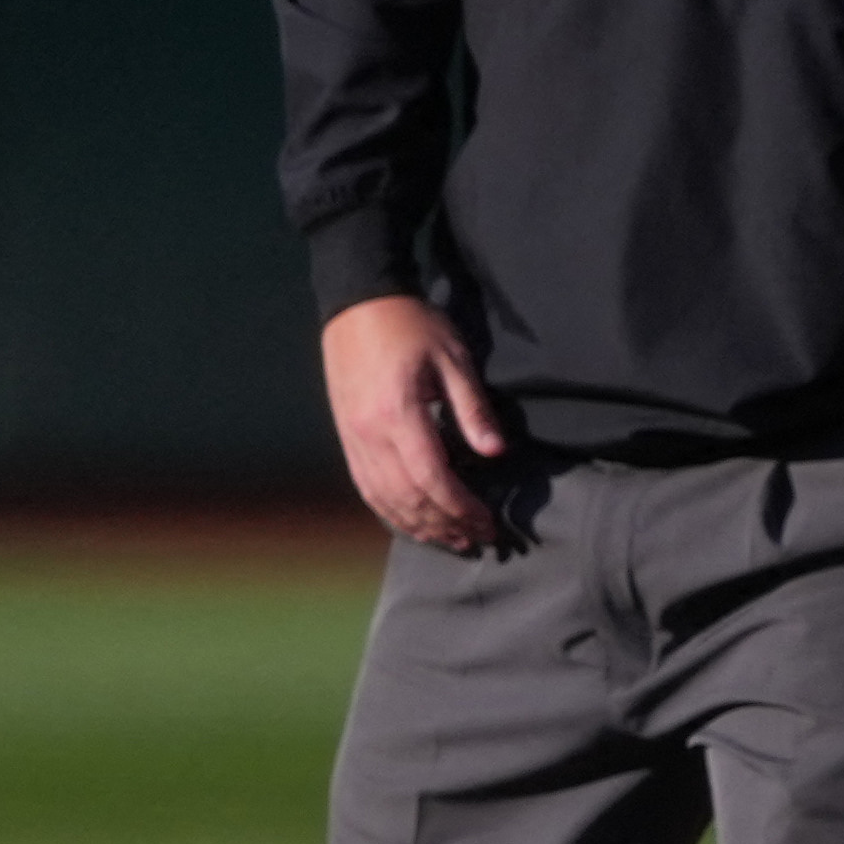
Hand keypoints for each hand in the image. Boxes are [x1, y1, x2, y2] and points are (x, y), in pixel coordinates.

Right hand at [321, 295, 510, 553]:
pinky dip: (390, 511)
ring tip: (450, 540)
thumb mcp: (453, 358)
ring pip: (384, 499)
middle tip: (477, 540)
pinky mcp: (347, 437)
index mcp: (399, 414)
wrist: (357, 303)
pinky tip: (412, 522)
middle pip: (408, 498)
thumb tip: (496, 452)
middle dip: (445, 525)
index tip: (488, 524)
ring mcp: (354, 438)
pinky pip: (367, 486)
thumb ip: (473, 408)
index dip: (461, 508)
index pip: (432, 479)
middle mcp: (371, 434)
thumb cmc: (411, 325)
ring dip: (418, 526)